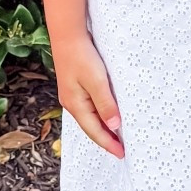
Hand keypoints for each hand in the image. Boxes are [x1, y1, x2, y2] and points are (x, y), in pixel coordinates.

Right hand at [53, 33, 123, 158]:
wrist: (68, 35)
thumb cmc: (82, 56)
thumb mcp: (97, 81)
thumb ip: (106, 104)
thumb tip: (114, 127)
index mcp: (76, 105)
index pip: (95, 131)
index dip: (109, 144)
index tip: (122, 154)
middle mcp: (71, 103)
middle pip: (91, 128)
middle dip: (106, 140)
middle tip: (122, 150)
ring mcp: (72, 96)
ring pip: (90, 119)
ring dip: (103, 129)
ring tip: (117, 138)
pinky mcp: (75, 88)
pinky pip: (89, 109)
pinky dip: (99, 116)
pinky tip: (107, 116)